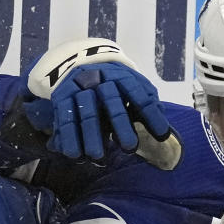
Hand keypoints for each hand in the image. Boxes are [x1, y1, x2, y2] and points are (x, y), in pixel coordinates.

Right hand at [23, 38, 169, 159]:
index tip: (162, 135)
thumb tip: (162, 129)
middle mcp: (99, 78)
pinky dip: (69, 139)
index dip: (151, 114)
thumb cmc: (114, 86)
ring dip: (92, 137)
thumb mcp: (132, 86)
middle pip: (112, 102)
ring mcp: (79, 87)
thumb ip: (147, 102)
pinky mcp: (61, 98)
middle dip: (121, 126)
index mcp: (121, 74)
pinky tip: (76, 156)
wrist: (80, 65)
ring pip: (86, 113)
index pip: (139, 93)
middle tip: (130, 148)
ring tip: (98, 158)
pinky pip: (64, 120)